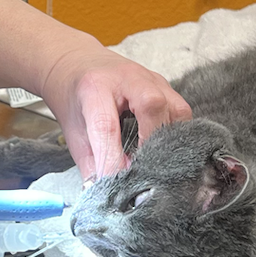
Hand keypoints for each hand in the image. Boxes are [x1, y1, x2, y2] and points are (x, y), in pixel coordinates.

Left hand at [39, 46, 190, 178]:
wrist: (78, 62)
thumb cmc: (75, 96)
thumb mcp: (73, 130)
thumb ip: (91, 163)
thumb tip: (106, 194)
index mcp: (95, 87)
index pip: (107, 126)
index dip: (112, 159)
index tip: (114, 184)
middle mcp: (128, 78)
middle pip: (152, 106)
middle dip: (151, 146)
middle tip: (143, 175)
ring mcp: (152, 79)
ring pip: (176, 110)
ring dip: (169, 142)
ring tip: (157, 165)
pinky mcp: (166, 86)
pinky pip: (182, 113)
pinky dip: (177, 135)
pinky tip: (167, 152)